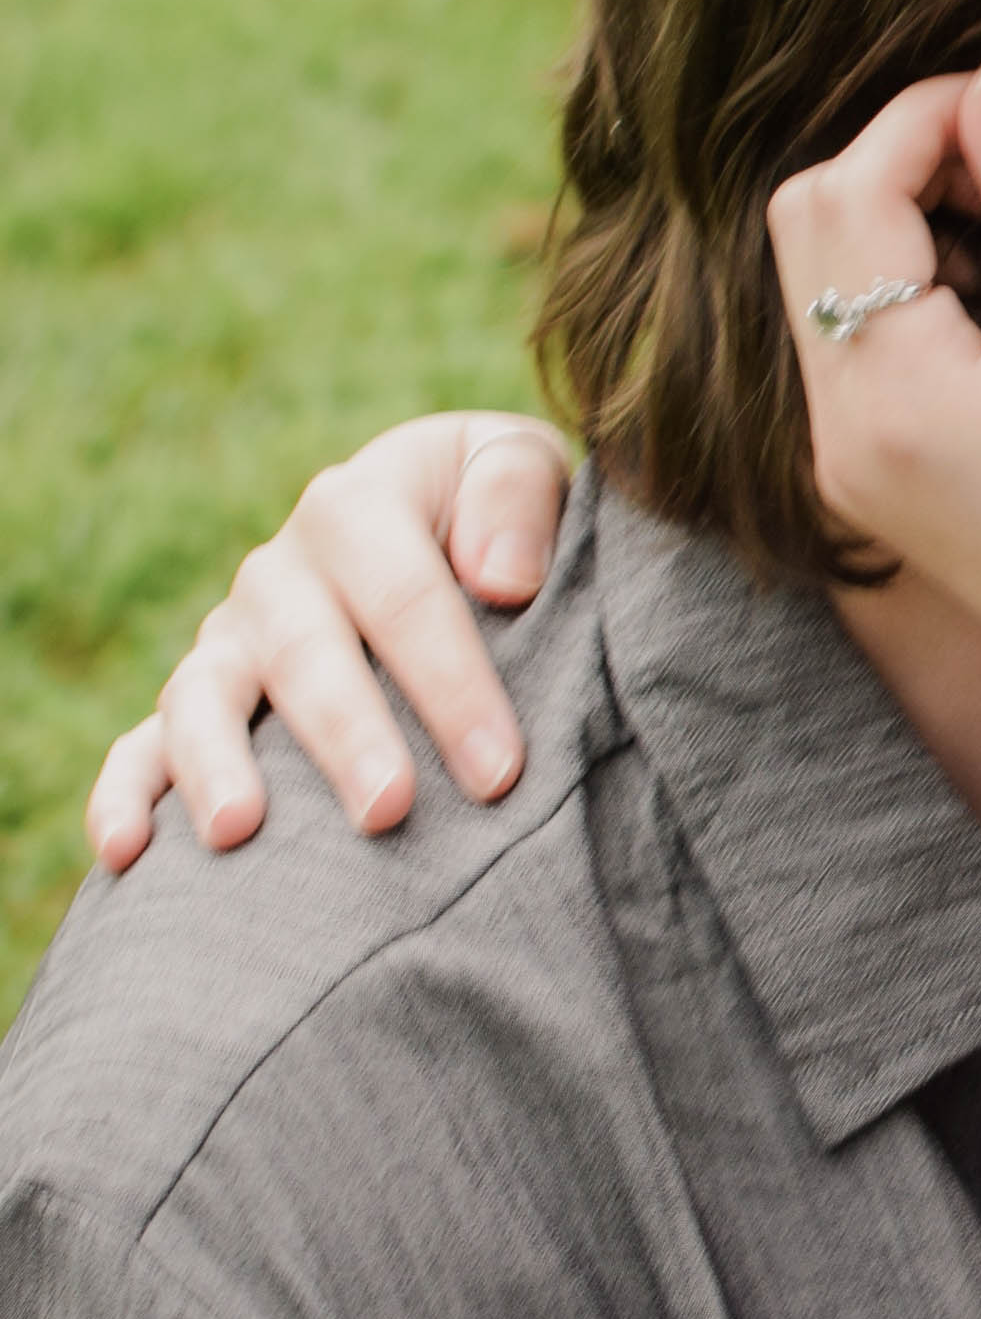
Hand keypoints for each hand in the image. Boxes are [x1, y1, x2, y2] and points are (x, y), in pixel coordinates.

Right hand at [87, 414, 570, 870]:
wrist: (447, 532)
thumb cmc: (499, 516)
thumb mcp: (519, 465)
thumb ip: (516, 495)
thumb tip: (499, 577)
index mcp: (355, 508)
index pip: (403, 595)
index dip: (451, 682)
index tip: (499, 770)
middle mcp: (279, 574)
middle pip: (305, 653)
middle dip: (347, 736)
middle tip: (390, 810)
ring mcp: (230, 641)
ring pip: (203, 697)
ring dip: (215, 763)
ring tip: (237, 831)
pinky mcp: (199, 702)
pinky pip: (141, 747)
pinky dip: (123, 796)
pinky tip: (124, 853)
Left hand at [776, 67, 980, 744]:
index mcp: (895, 395)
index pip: (849, 191)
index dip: (925, 122)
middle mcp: (835, 430)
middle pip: (805, 220)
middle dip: (900, 165)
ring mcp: (837, 459)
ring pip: (818, 275)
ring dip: (902, 224)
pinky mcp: (860, 477)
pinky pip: (846, 339)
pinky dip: (905, 291)